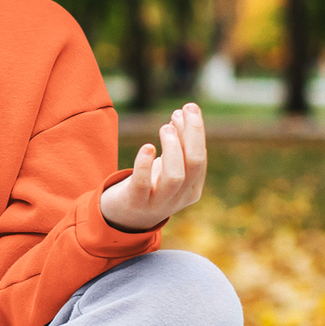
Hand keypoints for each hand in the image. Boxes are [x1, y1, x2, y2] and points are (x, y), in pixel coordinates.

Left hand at [100, 103, 206, 231]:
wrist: (124, 217)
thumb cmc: (150, 186)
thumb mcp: (167, 166)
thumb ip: (176, 144)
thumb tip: (182, 113)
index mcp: (192, 188)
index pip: (200, 157)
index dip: (196, 132)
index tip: (188, 108)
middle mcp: (179, 197)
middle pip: (194, 164)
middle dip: (191, 134)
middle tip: (181, 111)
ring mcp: (158, 202)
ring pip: (174, 176)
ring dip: (172, 148)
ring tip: (165, 127)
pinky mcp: (135, 202)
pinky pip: (142, 184)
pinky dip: (145, 164)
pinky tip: (147, 147)